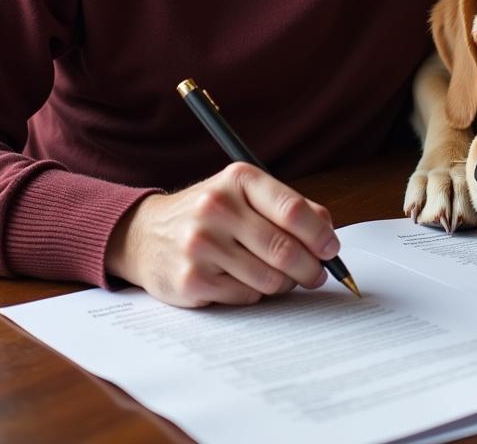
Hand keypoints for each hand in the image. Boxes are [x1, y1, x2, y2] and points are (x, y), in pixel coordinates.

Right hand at [105, 162, 340, 306]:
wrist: (145, 234)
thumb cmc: (209, 214)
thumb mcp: (244, 194)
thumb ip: (287, 206)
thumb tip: (327, 231)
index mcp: (238, 179)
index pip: (292, 210)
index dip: (320, 235)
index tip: (331, 249)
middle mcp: (217, 208)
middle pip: (284, 249)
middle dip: (310, 268)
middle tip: (316, 275)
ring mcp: (201, 245)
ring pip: (269, 279)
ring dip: (284, 284)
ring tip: (280, 277)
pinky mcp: (191, 280)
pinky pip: (246, 297)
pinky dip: (255, 294)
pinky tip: (244, 281)